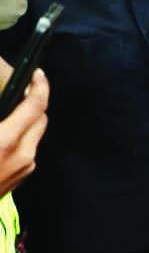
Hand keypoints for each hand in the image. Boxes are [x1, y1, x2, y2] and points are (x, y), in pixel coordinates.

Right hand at [0, 69, 47, 195]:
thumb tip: (2, 109)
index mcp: (4, 142)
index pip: (35, 106)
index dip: (40, 85)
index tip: (37, 72)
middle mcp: (21, 156)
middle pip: (42, 119)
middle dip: (35, 102)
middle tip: (19, 89)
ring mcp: (23, 170)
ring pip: (35, 136)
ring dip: (27, 120)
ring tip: (9, 110)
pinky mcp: (19, 179)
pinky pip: (27, 150)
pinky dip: (21, 137)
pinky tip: (3, 133)